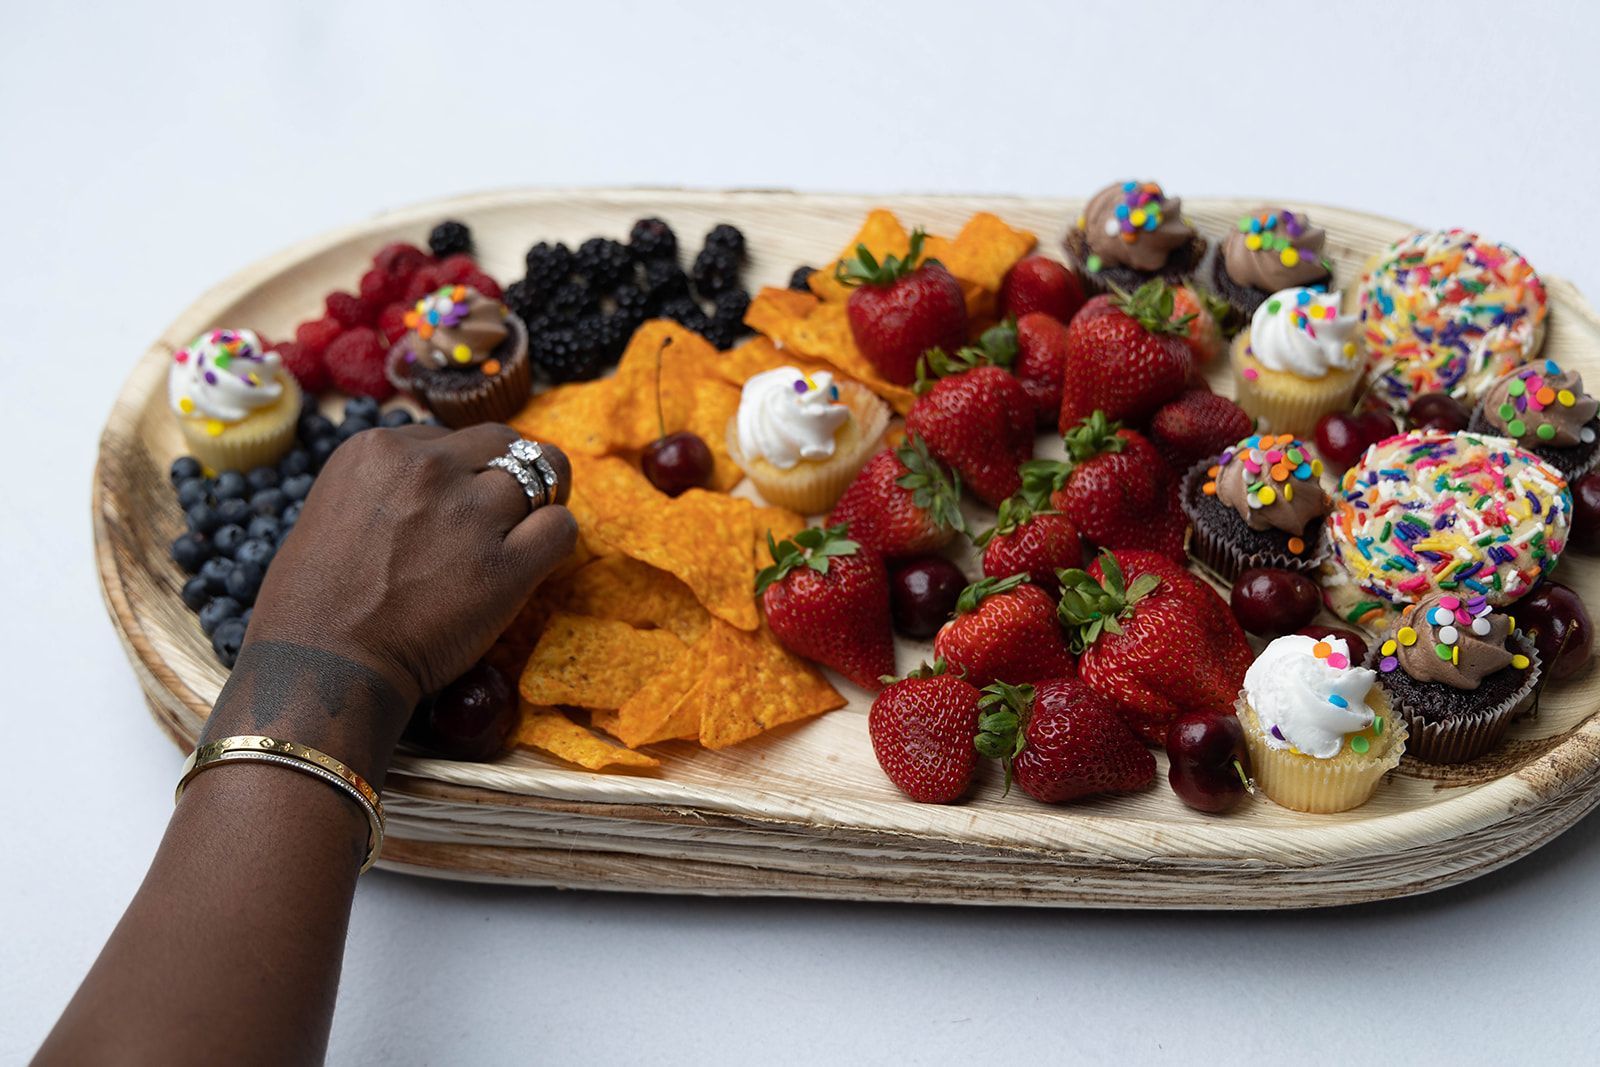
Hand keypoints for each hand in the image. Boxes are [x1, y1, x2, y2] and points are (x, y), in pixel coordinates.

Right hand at [245, 423, 575, 712]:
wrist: (321, 666)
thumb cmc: (313, 605)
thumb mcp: (335, 509)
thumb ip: (388, 486)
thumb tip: (438, 484)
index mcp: (378, 449)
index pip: (452, 438)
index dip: (462, 471)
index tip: (454, 504)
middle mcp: (427, 468)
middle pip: (503, 443)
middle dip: (511, 470)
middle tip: (505, 510)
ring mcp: (470, 513)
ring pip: (544, 474)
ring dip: (539, 502)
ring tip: (522, 535)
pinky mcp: (505, 565)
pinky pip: (561, 528)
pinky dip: (555, 538)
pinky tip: (535, 559)